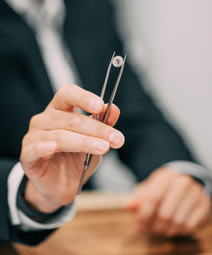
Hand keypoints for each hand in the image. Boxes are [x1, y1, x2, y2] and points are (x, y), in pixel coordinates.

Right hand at [20, 84, 124, 212]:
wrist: (61, 185)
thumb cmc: (76, 157)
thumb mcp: (95, 139)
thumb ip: (103, 123)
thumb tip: (114, 109)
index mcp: (60, 109)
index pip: (68, 94)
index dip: (83, 97)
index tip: (100, 105)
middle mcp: (45, 119)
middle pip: (71, 119)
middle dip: (97, 128)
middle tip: (116, 138)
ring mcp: (34, 136)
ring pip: (60, 135)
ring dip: (85, 142)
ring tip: (103, 147)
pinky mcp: (27, 156)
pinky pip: (34, 149)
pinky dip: (44, 147)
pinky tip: (54, 147)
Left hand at [125, 167, 211, 236]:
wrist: (187, 179)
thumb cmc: (163, 187)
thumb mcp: (149, 188)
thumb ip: (138, 197)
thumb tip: (128, 206)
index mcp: (166, 176)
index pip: (153, 198)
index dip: (144, 215)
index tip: (139, 226)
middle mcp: (183, 182)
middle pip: (165, 213)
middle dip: (156, 226)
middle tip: (153, 230)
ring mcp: (196, 192)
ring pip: (178, 221)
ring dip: (168, 230)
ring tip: (163, 229)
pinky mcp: (206, 203)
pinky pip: (192, 225)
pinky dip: (181, 231)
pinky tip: (176, 227)